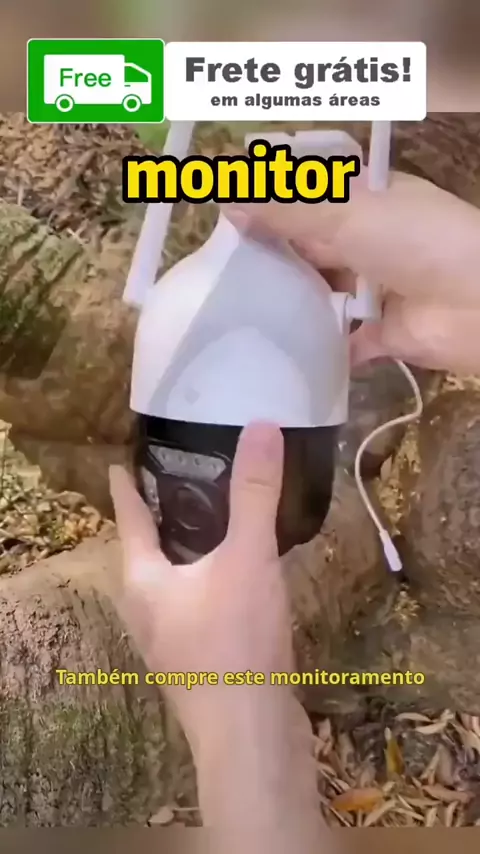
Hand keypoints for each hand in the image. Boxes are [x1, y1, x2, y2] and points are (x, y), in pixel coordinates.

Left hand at [109, 422, 294, 745]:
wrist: (252, 736)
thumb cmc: (236, 641)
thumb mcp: (247, 557)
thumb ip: (254, 493)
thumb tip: (262, 425)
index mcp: (143, 580)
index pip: (130, 518)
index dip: (128, 487)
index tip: (125, 462)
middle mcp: (147, 610)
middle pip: (149, 551)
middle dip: (164, 517)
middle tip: (187, 478)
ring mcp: (172, 642)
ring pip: (177, 582)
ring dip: (193, 551)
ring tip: (220, 520)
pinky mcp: (202, 663)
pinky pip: (202, 606)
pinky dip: (216, 580)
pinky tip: (245, 575)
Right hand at [226, 171, 479, 374]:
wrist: (478, 303)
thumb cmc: (415, 241)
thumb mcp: (347, 214)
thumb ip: (288, 211)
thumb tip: (228, 203)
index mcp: (369, 201)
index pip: (312, 198)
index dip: (273, 206)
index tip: (226, 220)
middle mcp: (372, 242)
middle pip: (313, 247)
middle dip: (274, 256)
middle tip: (218, 268)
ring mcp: (377, 290)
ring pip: (323, 294)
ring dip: (290, 302)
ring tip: (235, 309)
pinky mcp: (382, 334)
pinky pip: (343, 342)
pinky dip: (318, 348)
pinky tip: (278, 352)